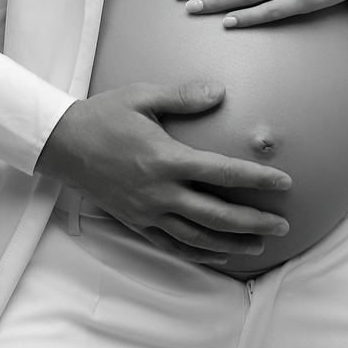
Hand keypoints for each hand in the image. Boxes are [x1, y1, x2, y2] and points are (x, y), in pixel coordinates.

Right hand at [35, 82, 291, 267]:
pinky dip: (199, 253)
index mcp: (166, 159)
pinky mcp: (136, 222)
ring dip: (232, 243)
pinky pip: (172, 245)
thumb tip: (220, 92)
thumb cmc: (104, 115)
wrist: (63, 144)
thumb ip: (183, 95)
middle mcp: (159, 192)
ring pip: (198, 237)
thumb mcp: (142, 96)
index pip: (222, 173)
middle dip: (254, 222)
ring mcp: (147, 212)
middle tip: (283, 225)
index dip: (257, 179)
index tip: (284, 183)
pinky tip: (218, 255)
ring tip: (260, 245)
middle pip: (217, 215)